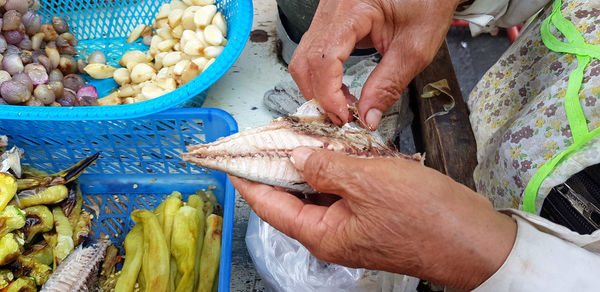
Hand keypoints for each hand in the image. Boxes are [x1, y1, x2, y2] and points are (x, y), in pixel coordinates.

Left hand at [232, 147, 516, 289]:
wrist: (473, 239)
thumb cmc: (424, 216)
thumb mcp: (368, 182)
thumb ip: (326, 167)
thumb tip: (297, 157)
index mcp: (322, 234)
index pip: (270, 206)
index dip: (249, 182)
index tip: (232, 161)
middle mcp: (332, 234)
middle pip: (292, 198)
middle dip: (281, 166)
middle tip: (271, 135)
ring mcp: (353, 226)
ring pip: (320, 191)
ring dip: (312, 164)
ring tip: (301, 134)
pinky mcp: (373, 215)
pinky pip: (345, 190)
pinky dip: (338, 168)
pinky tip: (339, 147)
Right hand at [289, 0, 458, 128]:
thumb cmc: (428, 1)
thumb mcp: (414, 49)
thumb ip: (388, 85)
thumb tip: (367, 116)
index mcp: (352, 8)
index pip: (323, 60)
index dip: (329, 95)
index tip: (344, 117)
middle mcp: (332, 7)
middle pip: (305, 61)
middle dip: (320, 96)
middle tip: (343, 117)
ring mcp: (328, 12)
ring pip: (305, 58)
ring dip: (319, 88)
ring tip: (344, 106)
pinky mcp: (331, 19)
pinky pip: (315, 51)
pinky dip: (323, 76)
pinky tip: (341, 89)